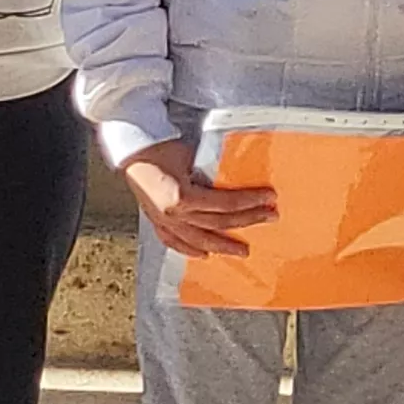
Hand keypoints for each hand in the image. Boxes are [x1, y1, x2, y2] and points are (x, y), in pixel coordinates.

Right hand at [123, 138, 275, 258]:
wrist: (133, 151)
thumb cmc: (161, 148)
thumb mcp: (192, 159)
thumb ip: (211, 176)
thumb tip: (236, 181)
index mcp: (182, 198)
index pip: (226, 204)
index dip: (250, 202)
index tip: (269, 198)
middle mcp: (173, 214)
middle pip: (218, 222)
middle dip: (247, 220)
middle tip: (270, 217)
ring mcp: (164, 221)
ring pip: (199, 239)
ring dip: (223, 245)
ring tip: (241, 251)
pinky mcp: (156, 222)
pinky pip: (174, 242)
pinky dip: (189, 250)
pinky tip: (203, 255)